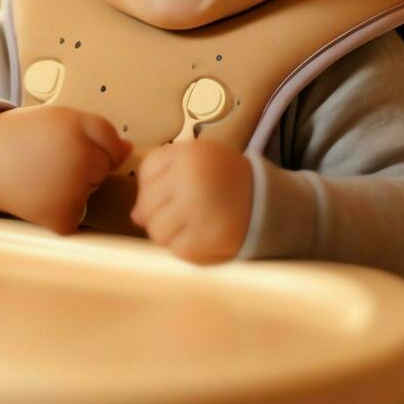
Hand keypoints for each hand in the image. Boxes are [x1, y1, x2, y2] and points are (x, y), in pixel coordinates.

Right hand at [0, 106, 130, 233]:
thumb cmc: (25, 137)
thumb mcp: (62, 118)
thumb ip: (100, 130)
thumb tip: (130, 151)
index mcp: (81, 130)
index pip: (113, 147)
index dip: (89, 145)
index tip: (61, 142)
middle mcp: (81, 160)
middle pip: (103, 171)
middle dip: (84, 167)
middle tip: (48, 160)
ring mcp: (72, 192)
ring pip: (90, 194)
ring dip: (73, 191)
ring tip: (40, 177)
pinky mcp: (62, 218)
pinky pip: (76, 218)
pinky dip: (60, 214)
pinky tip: (38, 199)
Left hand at [130, 138, 251, 263]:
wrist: (267, 201)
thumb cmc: (225, 179)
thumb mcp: (197, 161)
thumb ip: (162, 176)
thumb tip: (135, 216)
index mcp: (188, 154)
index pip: (147, 171)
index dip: (153, 183)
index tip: (174, 187)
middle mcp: (190, 180)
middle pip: (147, 204)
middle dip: (158, 211)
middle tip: (183, 211)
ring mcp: (197, 211)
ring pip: (156, 230)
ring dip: (169, 232)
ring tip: (191, 225)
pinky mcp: (206, 238)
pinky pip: (176, 249)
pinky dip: (186, 246)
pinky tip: (202, 236)